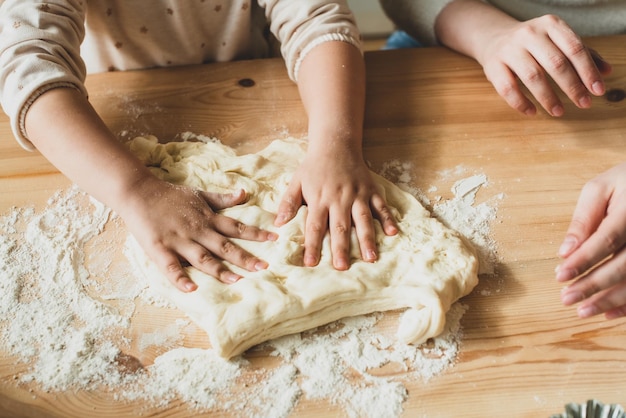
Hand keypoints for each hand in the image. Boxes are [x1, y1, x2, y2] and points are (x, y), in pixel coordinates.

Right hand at [121, 175, 276, 291]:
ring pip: (202, 258)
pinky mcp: (160, 249)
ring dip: (220, 270)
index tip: (275, 239)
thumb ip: (222, 199)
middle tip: (263, 268)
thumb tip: (244, 193)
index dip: (256, 234)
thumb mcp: (199, 194)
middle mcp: (197, 230)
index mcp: (207, 219)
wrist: (139, 192)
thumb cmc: (170, 196)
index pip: (237, 227)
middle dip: (244, 257)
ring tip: (236, 281)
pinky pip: (171, 266)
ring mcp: (179, 240)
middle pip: (224, 246)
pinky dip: (180, 278)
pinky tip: (191, 289)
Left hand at [274, 148, 397, 269]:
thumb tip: (278, 224)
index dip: (313, 245)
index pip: (315, 226)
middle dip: (341, 248)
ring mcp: (358, 195)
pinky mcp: (371, 190)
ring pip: (363, 220)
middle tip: (341, 267)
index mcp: (320, 199)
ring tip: (370, 258)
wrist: (336, 144)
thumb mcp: (296, 181)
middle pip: (340, 227)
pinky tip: (393, 233)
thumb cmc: (314, 167)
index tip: (311, 263)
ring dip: (366, 239)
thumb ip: (288, 202)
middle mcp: (340, 199)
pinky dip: (388, 219)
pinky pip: (381, 206)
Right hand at [475, 14, 611, 115]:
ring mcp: (509, 49)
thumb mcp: (558, 40)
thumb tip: (606, 72)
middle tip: (583, 103)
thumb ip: (583, 54)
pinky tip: (532, 112)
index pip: (574, 49)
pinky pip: (508, 88)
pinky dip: (521, 103)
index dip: (588, 71)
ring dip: (548, 98)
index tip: (597, 91)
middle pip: (556, 63)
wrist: (494, 38)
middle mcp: (530, 34)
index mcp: (551, 25)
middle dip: (572, 87)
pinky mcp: (493, 66)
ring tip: (559, 112)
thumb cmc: (533, 43)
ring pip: (533, 76)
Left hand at [556, 163, 625, 318]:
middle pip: (622, 265)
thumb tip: (566, 250)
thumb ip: (583, 219)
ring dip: (610, 300)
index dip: (583, 260)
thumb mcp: (600, 189)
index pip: (606, 239)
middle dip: (593, 286)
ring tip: (583, 311)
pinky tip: (608, 314)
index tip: (559, 275)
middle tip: (566, 299)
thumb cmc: (625, 183)